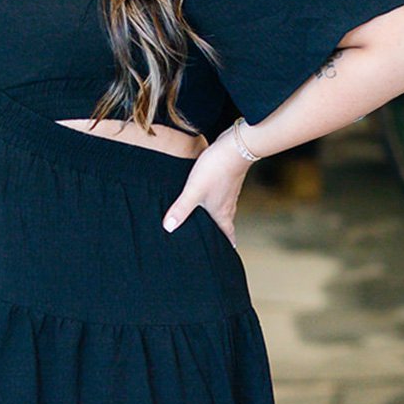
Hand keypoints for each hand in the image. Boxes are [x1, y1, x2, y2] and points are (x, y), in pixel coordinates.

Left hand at [162, 127, 253, 247]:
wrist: (236, 146)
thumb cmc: (216, 169)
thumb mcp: (193, 190)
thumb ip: (181, 209)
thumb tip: (168, 228)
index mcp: (221, 213)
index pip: (226, 236)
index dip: (225, 247)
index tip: (223, 258)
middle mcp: (228, 205)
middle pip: (225, 225)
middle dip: (220, 235)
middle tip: (213, 243)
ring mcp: (229, 192)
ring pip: (224, 210)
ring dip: (217, 218)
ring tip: (206, 222)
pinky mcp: (228, 180)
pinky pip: (222, 196)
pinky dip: (215, 201)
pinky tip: (207, 196)